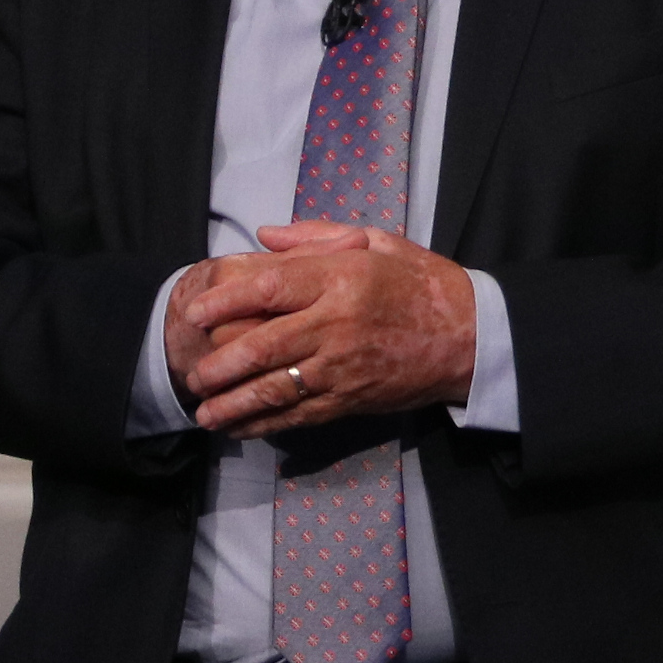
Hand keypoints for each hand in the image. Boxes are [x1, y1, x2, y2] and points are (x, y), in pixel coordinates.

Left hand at [175, 224, 476, 438]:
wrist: (470, 337)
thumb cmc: (422, 282)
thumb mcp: (377, 241)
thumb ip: (316, 236)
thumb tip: (263, 236)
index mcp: (341, 278)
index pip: (269, 289)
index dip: (225, 301)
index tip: (194, 313)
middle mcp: (337, 324)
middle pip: (263, 346)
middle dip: (220, 364)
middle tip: (193, 374)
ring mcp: (343, 367)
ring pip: (276, 388)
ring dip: (234, 403)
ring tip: (204, 412)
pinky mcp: (351, 399)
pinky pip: (300, 415)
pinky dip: (265, 424)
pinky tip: (240, 427)